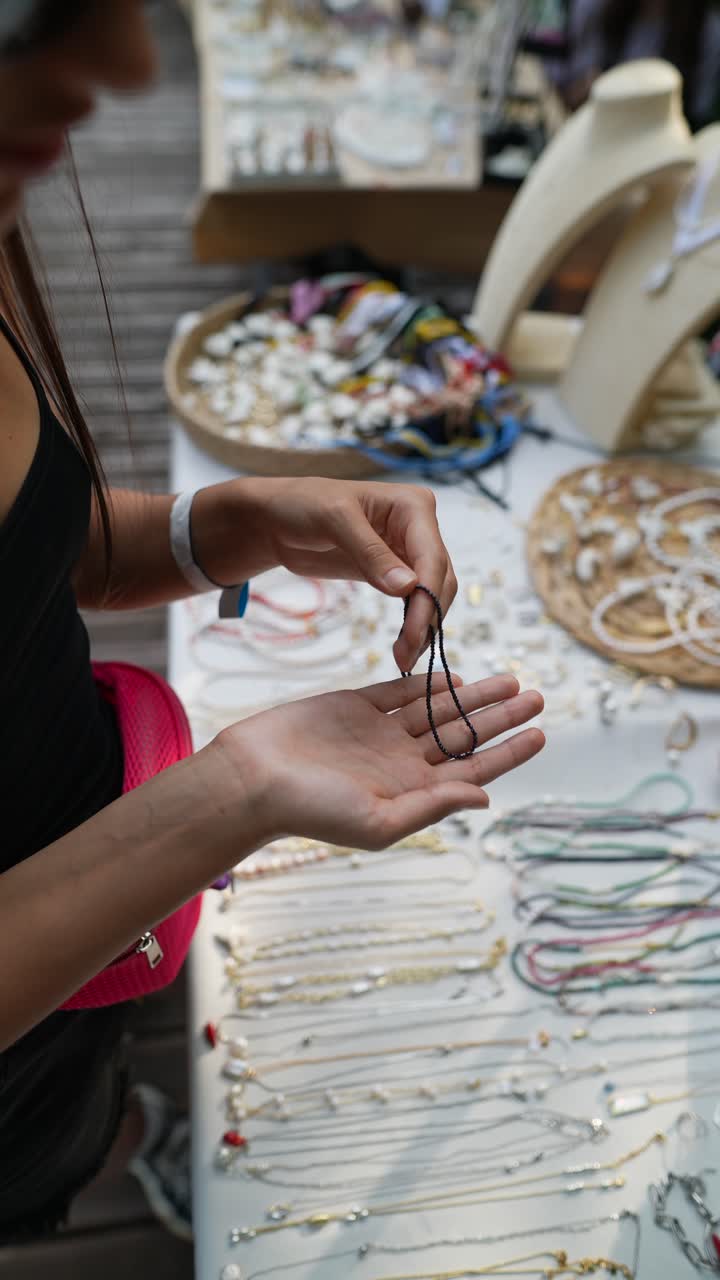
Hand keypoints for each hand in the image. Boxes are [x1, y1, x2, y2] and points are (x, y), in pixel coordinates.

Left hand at [194, 476, 456, 671]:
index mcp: (413, 505)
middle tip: (406, 655)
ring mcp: (408, 550)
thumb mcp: (334, 520)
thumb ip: (370, 552)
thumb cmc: (302, 505)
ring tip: (403, 658)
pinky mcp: (394, 571)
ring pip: (432, 593)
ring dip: (422, 626)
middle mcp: (418, 526)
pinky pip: (414, 600)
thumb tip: (408, 586)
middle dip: (427, 618)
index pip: (432, 557)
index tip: (415, 633)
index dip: (428, 597)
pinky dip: (412, 623)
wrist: (276, 519)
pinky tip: (403, 646)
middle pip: (439, 579)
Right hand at [217, 672, 543, 850]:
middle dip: (501, 716)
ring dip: (474, 695)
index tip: (540, 734)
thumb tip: (485, 796)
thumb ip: (433, 807)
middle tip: (537, 696)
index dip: (509, 753)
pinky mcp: (355, 706)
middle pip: (463, 735)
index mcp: (411, 793)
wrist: (252, 778)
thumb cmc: (310, 810)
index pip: (473, 770)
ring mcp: (379, 733)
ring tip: (510, 680)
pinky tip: (455, 677)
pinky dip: (429, 683)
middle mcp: (401, 762)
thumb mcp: (379, 821)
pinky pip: (401, 691)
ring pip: (438, 709)